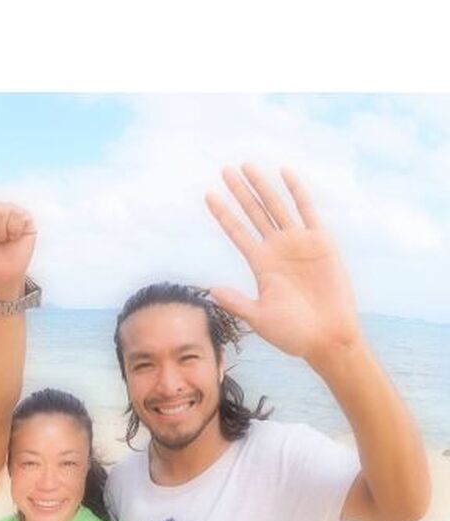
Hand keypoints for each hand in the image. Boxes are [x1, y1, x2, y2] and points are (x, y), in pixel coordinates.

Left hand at [204, 165, 360, 364]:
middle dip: (239, 192)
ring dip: (262, 187)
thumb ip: (236, 302)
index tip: (208, 195)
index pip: (237, 232)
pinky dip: (297, 192)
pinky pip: (307, 212)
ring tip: (246, 166)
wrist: (327, 339)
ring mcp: (299, 244)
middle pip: (254, 213)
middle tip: (225, 169)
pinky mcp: (321, 243)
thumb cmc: (293, 334)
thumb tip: (211, 289)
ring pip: (276, 207)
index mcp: (260, 265)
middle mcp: (277, 250)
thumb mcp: (259, 318)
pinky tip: (285, 173)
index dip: (223, 213)